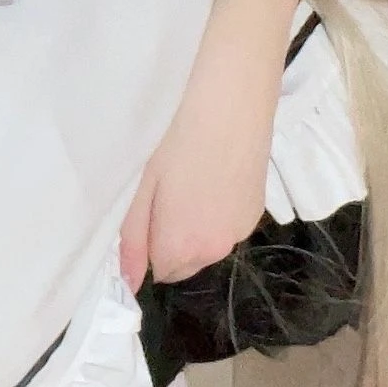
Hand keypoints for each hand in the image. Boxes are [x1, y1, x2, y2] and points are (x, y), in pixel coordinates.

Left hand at [118, 43, 280, 293]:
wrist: (230, 105)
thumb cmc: (175, 142)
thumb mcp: (142, 188)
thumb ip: (133, 239)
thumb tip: (129, 280)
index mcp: (182, 248)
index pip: (158, 272)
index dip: (147, 246)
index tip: (145, 213)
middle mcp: (215, 250)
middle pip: (184, 263)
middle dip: (171, 242)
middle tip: (165, 195)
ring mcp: (241, 232)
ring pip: (207, 245)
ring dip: (195, 228)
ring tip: (192, 182)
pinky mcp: (258, 212)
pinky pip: (228, 226)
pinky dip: (218, 213)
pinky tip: (215, 177)